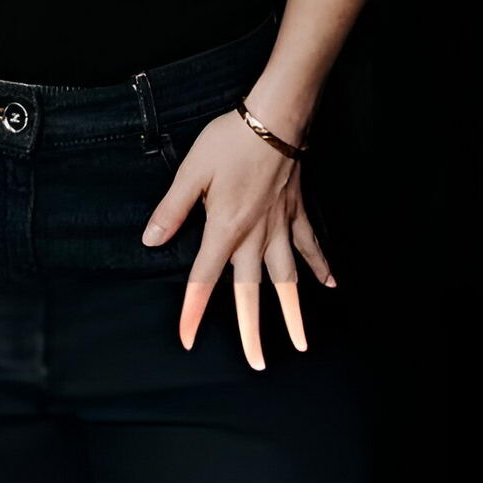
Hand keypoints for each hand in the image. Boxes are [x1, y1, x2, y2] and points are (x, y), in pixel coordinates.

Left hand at [141, 109, 335, 368]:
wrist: (273, 117)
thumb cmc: (229, 141)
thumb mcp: (190, 173)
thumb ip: (172, 210)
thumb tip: (151, 240)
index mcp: (225, 229)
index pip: (204, 279)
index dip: (193, 312)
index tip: (187, 339)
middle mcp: (255, 236)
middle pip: (252, 293)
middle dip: (253, 332)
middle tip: (258, 365)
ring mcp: (280, 226)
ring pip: (288, 278)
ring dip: (294, 312)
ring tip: (301, 343)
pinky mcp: (296, 212)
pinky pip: (310, 245)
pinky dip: (320, 265)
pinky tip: (331, 284)